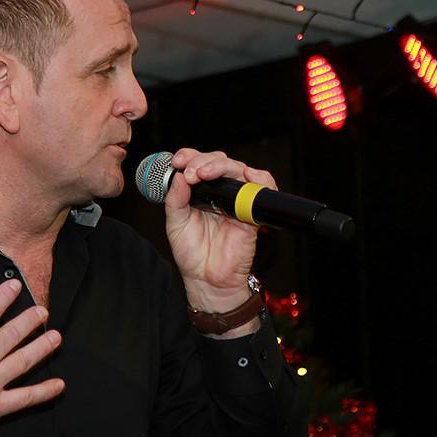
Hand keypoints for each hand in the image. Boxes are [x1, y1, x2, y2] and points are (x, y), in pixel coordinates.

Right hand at [0, 278, 63, 436]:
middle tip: (43, 311)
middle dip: (31, 319)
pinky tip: (59, 385)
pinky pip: (25, 398)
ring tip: (56, 336)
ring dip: (43, 346)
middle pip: (13, 333)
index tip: (17, 286)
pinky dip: (44, 391)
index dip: (5, 296)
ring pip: (25, 360)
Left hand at [164, 148, 276, 319]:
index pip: (198, 163)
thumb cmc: (192, 253)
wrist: (206, 280)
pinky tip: (245, 174)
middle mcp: (219, 193)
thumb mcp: (175, 222)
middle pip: (218, 162)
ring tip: (204, 173)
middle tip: (190, 171)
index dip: (189, 156)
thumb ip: (175, 198)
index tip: (177, 161)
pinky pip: (262, 190)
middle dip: (202, 160)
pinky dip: (259, 178)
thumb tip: (178, 177)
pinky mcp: (251, 213)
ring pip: (238, 170)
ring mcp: (236, 201)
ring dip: (222, 165)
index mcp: (200, 192)